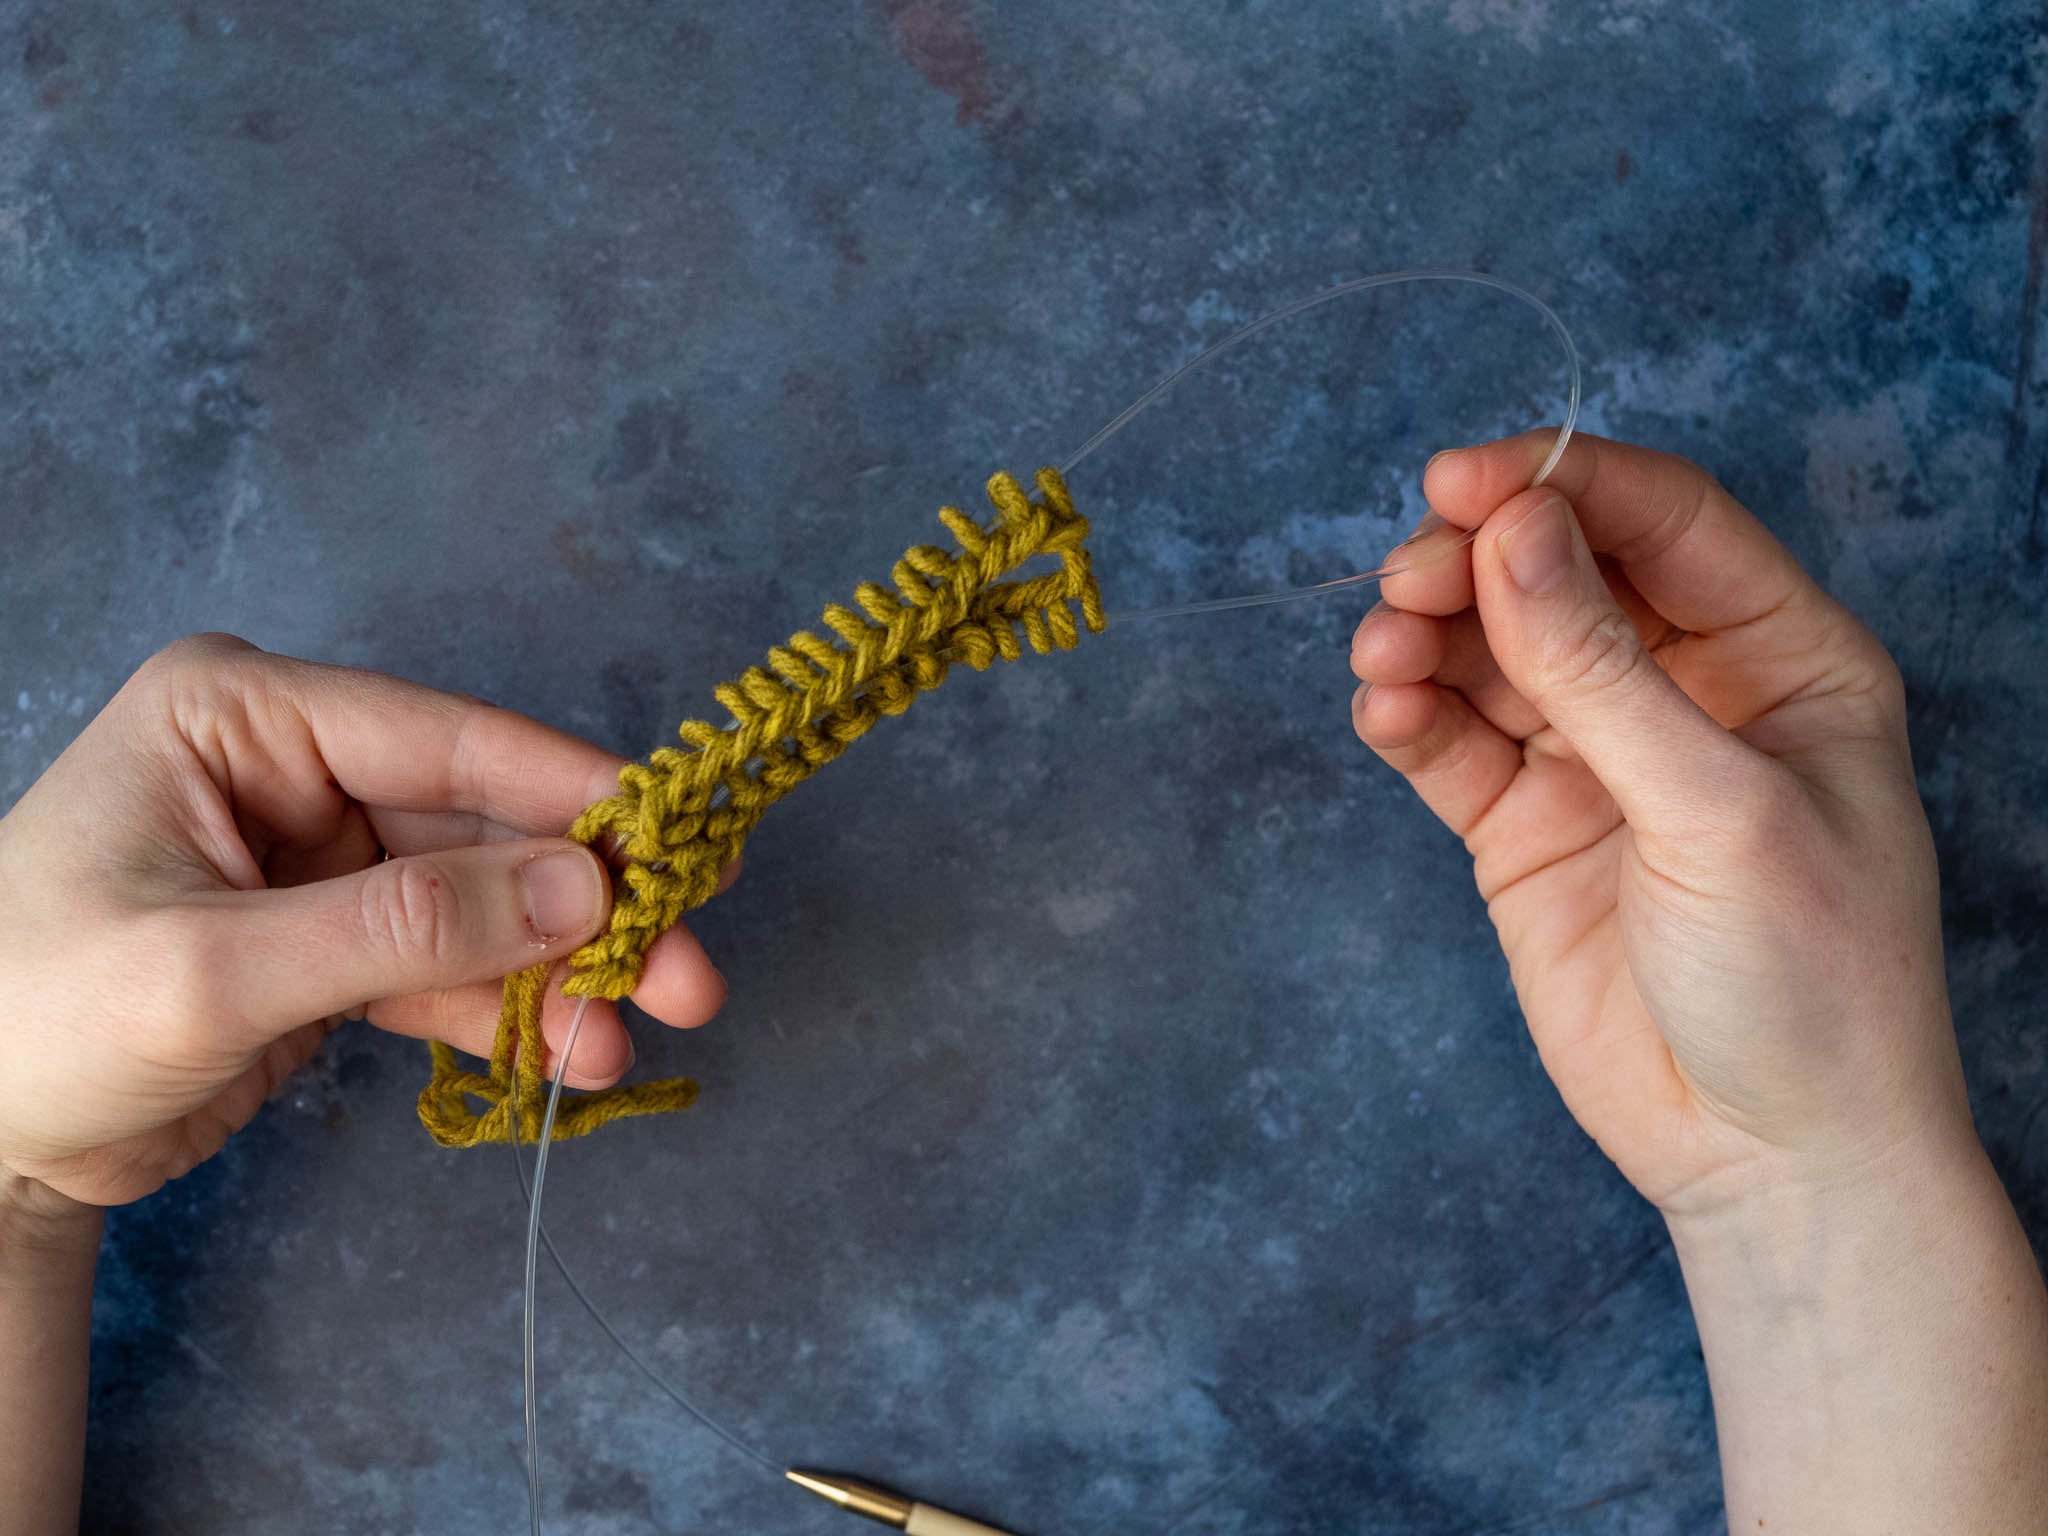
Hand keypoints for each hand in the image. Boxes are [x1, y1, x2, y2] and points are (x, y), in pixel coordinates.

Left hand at [0, 633, 729, 1207]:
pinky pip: (452, 967)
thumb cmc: (30, 1016)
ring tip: (641, 1028)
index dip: (570, 790)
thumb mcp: (214, 969)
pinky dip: (514, 1012)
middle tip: (690, 963)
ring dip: (564, 970)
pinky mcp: (336, 946)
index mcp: (243, 716)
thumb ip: (404, 928)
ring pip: (484, 904)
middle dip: (587, 902)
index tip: (678, 837)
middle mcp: (295, 770)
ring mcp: (321, 861)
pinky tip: (577, 1053)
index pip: (442, 738)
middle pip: (483, 825)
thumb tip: (586, 889)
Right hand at [1350, 429, 1964, 1214]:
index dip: (1562, 485)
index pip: (1663, 522)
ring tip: (1384, 651)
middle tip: (1410, 577)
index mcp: (1781, 656)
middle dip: (1476, 560)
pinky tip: (1384, 707)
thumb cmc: (1809, 981)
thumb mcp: (1717, 810)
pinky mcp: (1523, 826)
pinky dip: (1408, 715)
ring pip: (1488, 650)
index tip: (1461, 480)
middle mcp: (1684, 689)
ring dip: (1427, 634)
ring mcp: (1595, 758)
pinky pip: (1449, 742)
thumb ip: (1601, 672)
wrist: (1769, 1158)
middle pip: (1558, 572)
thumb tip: (1511, 532)